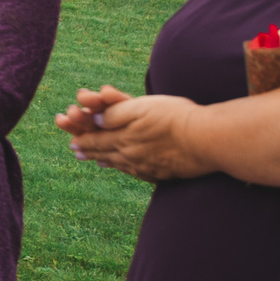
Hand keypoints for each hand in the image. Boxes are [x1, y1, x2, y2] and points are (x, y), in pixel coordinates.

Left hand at [58, 88, 205, 181]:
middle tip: (77, 152)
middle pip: (106, 154)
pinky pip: (139, 172)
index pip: (97, 140)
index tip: (72, 143)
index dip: (83, 140)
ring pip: (122, 164)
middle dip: (90, 152)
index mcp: (123, 138)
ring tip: (99, 161)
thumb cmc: (175, 118)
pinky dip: (128, 169)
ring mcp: (148, 167)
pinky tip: (129, 168)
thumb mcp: (140, 107)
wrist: (207, 139)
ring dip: (108, 161)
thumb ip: (114, 114)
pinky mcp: (163, 173)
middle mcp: (132, 156)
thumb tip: (95, 121)